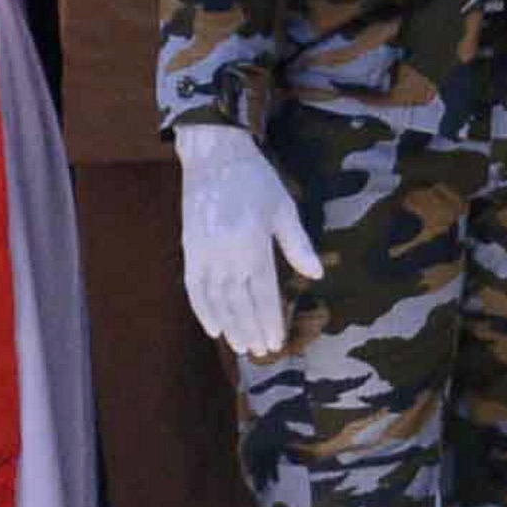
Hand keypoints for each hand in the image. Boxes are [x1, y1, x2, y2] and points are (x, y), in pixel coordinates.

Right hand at [175, 121, 317, 358]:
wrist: (214, 155)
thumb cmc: (255, 180)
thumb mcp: (284, 208)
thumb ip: (298, 245)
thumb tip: (317, 274)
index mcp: (253, 246)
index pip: (263, 295)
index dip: (270, 321)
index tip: (276, 341)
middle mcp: (226, 256)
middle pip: (240, 304)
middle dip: (251, 330)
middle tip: (261, 351)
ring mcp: (204, 255)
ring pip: (217, 301)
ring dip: (230, 326)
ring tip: (241, 345)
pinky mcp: (190, 250)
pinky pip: (194, 289)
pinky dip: (202, 311)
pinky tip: (213, 328)